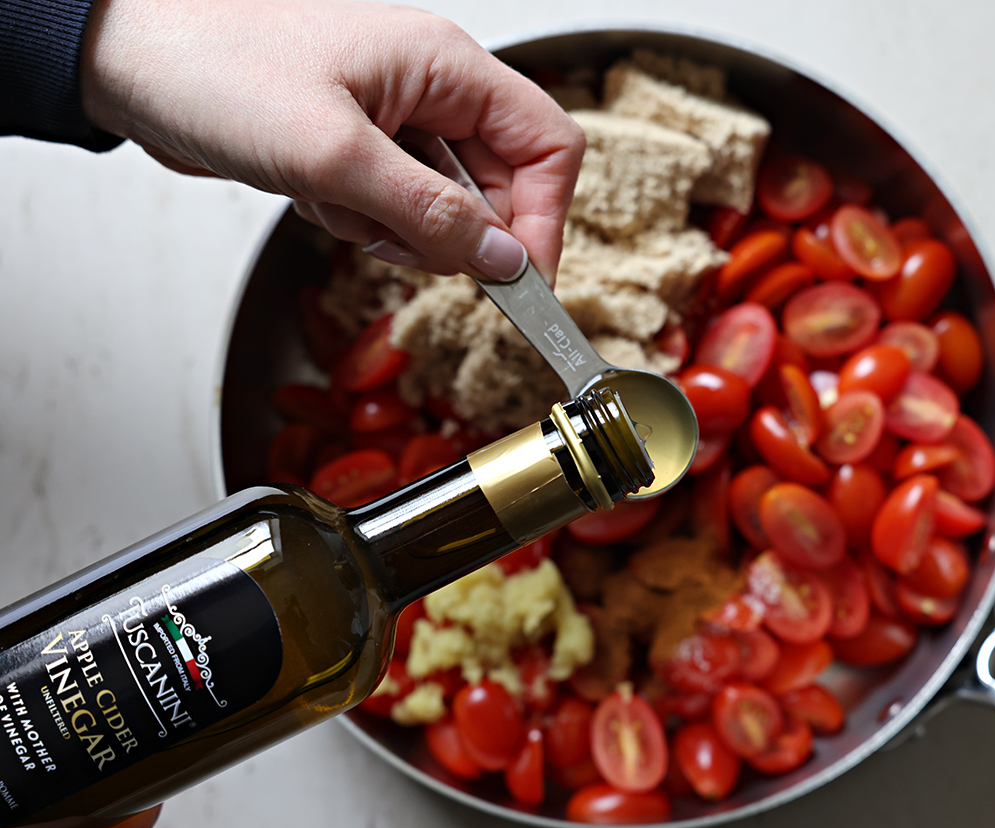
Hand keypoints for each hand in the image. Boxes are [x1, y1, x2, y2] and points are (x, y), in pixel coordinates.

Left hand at [80, 0, 584, 281]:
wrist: (126, 59)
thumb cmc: (214, 66)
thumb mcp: (334, 156)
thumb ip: (431, 213)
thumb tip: (506, 259)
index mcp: (446, 65)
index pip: (547, 144)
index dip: (544, 216)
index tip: (521, 278)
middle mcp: (431, 89)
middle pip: (500, 184)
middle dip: (457, 233)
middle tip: (406, 248)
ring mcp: (396, 119)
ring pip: (446, 206)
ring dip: (401, 231)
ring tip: (341, 208)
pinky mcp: (359, 147)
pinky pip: (395, 209)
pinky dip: (363, 222)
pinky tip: (317, 199)